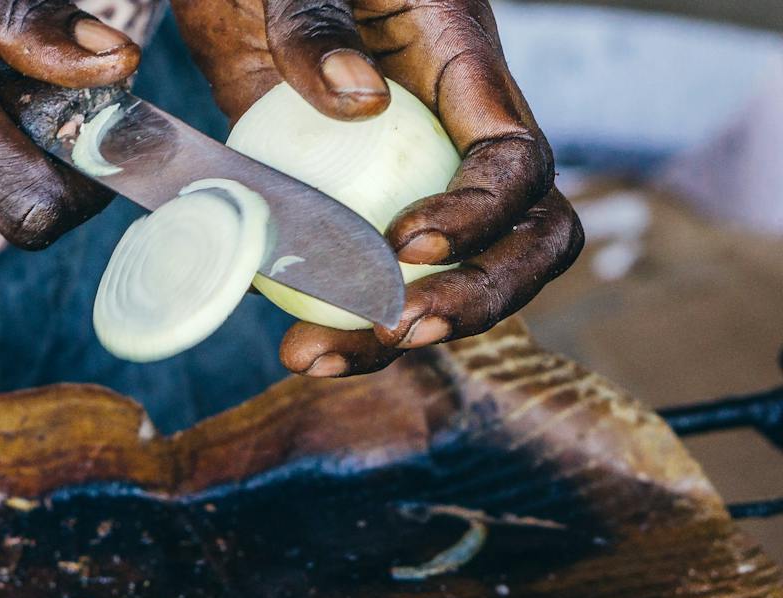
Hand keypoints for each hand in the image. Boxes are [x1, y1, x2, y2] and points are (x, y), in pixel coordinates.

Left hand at [172, 0, 583, 375]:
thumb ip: (316, 26)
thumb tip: (359, 99)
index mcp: (461, 68)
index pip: (517, 161)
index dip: (482, 217)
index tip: (407, 247)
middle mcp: (447, 135)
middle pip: (516, 240)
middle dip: (473, 301)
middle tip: (397, 330)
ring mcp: (401, 180)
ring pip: (439, 279)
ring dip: (388, 334)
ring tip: (309, 360)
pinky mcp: (345, 209)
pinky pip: (358, 276)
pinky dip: (330, 318)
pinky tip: (285, 339)